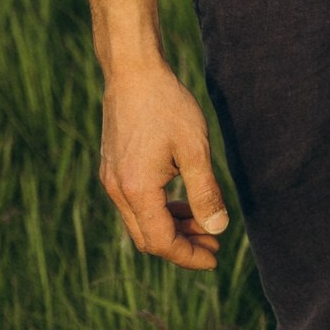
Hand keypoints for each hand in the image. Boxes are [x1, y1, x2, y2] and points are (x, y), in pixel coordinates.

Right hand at [101, 57, 231, 269]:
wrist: (133, 72)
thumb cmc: (167, 106)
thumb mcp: (194, 149)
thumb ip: (205, 192)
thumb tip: (218, 228)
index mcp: (137, 190)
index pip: (161, 241)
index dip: (188, 256)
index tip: (214, 258)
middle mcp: (118, 190)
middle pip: (147, 238)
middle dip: (182, 245)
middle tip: (214, 242)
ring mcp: (111, 180)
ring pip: (141, 222)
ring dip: (171, 227)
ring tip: (204, 223)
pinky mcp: (113, 169)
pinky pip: (135, 203)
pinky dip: (159, 210)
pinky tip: (183, 202)